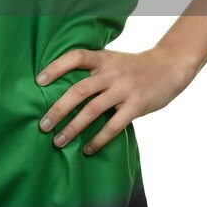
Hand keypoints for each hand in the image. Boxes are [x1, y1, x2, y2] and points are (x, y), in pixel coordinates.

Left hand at [37, 47, 195, 154]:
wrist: (168, 67)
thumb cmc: (133, 67)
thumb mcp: (112, 60)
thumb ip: (94, 71)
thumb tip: (63, 87)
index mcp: (103, 59)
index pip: (76, 57)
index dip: (56, 67)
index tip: (38, 81)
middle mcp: (111, 73)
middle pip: (79, 90)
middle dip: (58, 109)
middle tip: (43, 124)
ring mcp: (124, 89)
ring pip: (93, 110)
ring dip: (73, 127)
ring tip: (58, 141)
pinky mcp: (136, 106)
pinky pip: (114, 125)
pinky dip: (99, 139)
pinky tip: (88, 149)